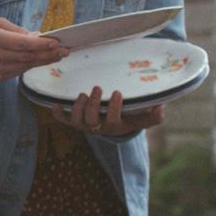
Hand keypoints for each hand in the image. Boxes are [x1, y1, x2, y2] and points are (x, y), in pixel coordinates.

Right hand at [0, 19, 65, 86]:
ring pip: (26, 65)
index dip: (39, 44)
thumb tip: (36, 36)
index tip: (55, 42)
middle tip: (64, 50)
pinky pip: (20, 71)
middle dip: (48, 54)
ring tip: (58, 55)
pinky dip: (32, 65)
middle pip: (26, 57)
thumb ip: (16, 30)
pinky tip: (43, 60)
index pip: (21, 43)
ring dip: (44, 61)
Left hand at [50, 86, 165, 136]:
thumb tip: (160, 107)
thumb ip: (153, 116)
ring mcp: (84, 124)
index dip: (114, 108)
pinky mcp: (74, 121)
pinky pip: (63, 120)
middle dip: (92, 104)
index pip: (113, 120)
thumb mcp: (142, 118)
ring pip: (77, 120)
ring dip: (77, 107)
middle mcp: (97, 127)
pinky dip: (58, 114)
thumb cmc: (129, 118)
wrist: (113, 126)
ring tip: (82, 93)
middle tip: (97, 88)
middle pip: (91, 120)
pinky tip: (55, 104)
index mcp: (114, 126)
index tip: (117, 92)